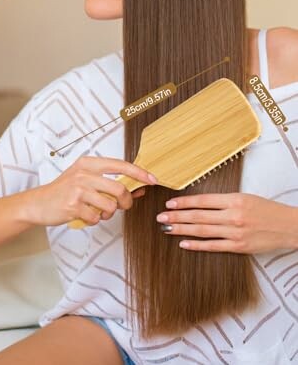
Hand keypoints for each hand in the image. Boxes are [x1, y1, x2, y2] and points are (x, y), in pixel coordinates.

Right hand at [23, 156, 155, 226]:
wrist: (38, 203)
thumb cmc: (64, 190)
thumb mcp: (86, 180)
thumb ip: (110, 183)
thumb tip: (139, 188)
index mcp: (88, 164)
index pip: (120, 165)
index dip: (139, 172)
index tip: (153, 179)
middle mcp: (83, 174)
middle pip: (119, 188)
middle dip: (126, 201)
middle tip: (123, 206)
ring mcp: (77, 190)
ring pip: (110, 206)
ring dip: (107, 214)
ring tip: (97, 211)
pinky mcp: (73, 206)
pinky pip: (96, 218)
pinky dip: (94, 221)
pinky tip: (85, 215)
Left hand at [156, 192, 297, 252]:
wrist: (289, 226)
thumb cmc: (266, 210)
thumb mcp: (245, 197)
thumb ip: (223, 200)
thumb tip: (198, 203)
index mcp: (234, 199)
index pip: (203, 200)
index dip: (184, 202)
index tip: (170, 202)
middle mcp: (233, 215)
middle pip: (198, 216)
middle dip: (177, 216)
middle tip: (161, 217)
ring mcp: (236, 232)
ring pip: (203, 231)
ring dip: (182, 229)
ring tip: (167, 227)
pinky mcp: (239, 247)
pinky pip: (213, 246)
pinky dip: (197, 245)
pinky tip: (183, 243)